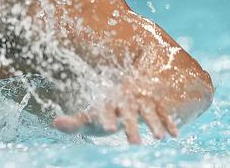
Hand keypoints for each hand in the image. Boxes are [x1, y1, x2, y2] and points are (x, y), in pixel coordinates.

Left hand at [52, 82, 178, 144]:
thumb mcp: (89, 116)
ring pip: (148, 112)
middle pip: (128, 114)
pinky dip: (169, 122)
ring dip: (154, 124)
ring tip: (159, 138)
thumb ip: (74, 122)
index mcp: (107, 102)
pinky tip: (174, 135)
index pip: (105, 110)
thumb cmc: (104, 108)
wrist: (126, 86)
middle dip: (131, 127)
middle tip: (134, 144)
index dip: (106, 118)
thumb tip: (55, 123)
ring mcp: (141, 100)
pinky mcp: (155, 103)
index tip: (107, 128)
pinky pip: (163, 112)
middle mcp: (125, 99)